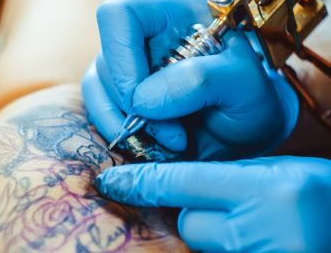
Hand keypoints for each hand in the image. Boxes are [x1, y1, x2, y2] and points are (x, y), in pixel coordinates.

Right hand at [81, 0, 298, 159]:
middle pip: (106, 60)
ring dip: (124, 124)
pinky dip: (119, 133)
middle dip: (134, 106)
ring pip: (96, 87)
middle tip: (173, 134)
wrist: (245, 131)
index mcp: (173, 13)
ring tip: (168, 142)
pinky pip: (99, 111)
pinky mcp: (121, 96)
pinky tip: (151, 144)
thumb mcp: (246, 86)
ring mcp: (129, 66)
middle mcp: (144, 36)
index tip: (143, 100)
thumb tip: (143, 99)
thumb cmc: (251, 101)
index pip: (120, 16)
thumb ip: (202, 81)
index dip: (122, 57)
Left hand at [95, 156, 330, 251]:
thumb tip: (181, 181)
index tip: (110, 182)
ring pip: (201, 242)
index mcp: (268, 190)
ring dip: (214, 234)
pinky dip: (226, 246)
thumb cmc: (326, 198)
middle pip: (188, 220)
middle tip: (232, 208)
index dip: (139, 182)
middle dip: (197, 211)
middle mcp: (259, 230)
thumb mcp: (282, 174)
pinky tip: (252, 238)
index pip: (180, 182)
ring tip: (252, 227)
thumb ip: (229, 177)